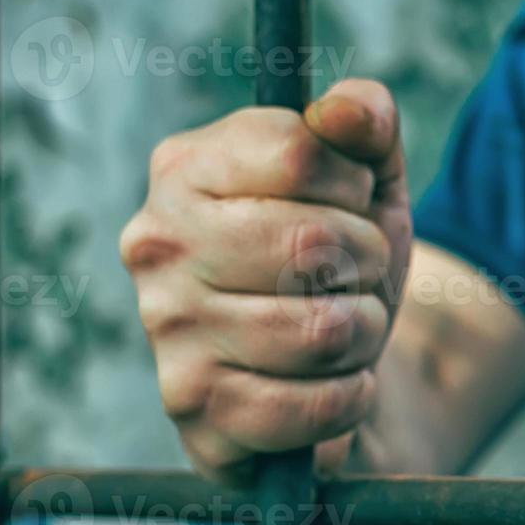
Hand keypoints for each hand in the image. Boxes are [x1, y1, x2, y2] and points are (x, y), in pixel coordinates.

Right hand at [120, 80, 412, 484]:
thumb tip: (342, 112)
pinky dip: (351, 395)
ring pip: (322, 328)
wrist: (338, 364)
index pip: (301, 153)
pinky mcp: (196, 412)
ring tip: (343, 327)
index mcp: (186, 168)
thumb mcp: (368, 177)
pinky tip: (335, 383)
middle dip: (367, 262)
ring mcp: (167, 331)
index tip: (349, 203)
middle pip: (314, 241)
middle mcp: (157, 245)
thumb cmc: (344, 254)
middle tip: (352, 274)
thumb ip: (364, 119)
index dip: (354, 184)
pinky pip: (312, 405)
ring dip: (364, 331)